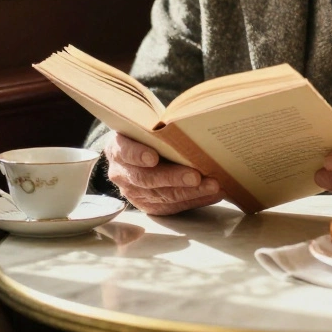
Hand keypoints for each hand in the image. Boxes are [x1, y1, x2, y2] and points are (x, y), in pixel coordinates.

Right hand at [103, 132, 222, 214]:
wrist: (135, 153)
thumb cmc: (145, 136)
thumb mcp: (145, 127)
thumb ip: (158, 129)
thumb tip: (188, 124)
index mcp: (118, 149)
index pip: (125, 152)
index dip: (138, 155)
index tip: (153, 158)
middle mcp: (122, 174)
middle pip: (147, 179)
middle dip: (173, 178)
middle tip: (196, 176)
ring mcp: (134, 193)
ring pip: (162, 196)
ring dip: (191, 192)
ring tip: (212, 186)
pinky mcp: (148, 205)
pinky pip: (172, 206)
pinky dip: (195, 200)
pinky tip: (212, 195)